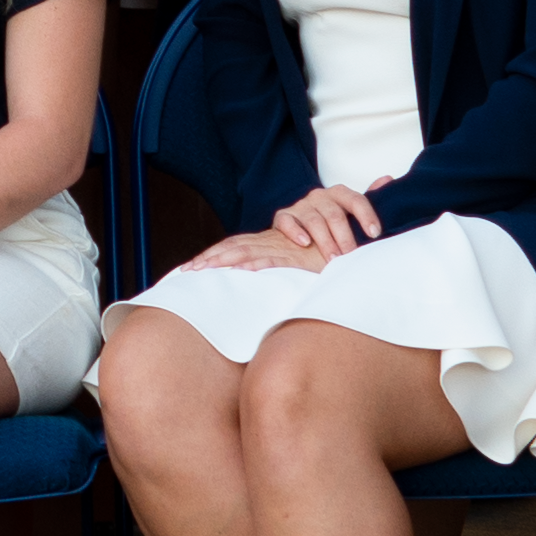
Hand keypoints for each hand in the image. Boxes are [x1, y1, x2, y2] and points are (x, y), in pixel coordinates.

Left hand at [177, 229, 327, 280]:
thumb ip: (273, 275)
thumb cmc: (319, 261)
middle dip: (209, 258)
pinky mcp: (296, 258)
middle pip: (234, 247)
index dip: (212, 255)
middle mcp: (272, 243)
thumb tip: (254, 291)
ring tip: (204, 269)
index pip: (234, 247)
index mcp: (268, 244)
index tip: (191, 267)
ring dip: (225, 260)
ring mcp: (282, 249)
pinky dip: (257, 263)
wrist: (347, 252)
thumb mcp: (290, 269)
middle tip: (187, 271)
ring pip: (247, 251)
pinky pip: (273, 259)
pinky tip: (242, 269)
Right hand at [270, 185, 382, 259]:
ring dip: (325, 241)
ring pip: (314, 221)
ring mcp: (301, 206)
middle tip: (351, 255)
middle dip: (344, 237)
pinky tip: (305, 243)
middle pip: (335, 215)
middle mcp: (319, 196)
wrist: (298, 232)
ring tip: (333, 259)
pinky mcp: (283, 217)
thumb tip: (388, 179)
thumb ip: (366, 200)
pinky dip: (296, 232)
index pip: (355, 200)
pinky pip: (288, 222)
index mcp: (338, 194)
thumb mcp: (349, 212)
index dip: (366, 216)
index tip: (375, 234)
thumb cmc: (329, 224)